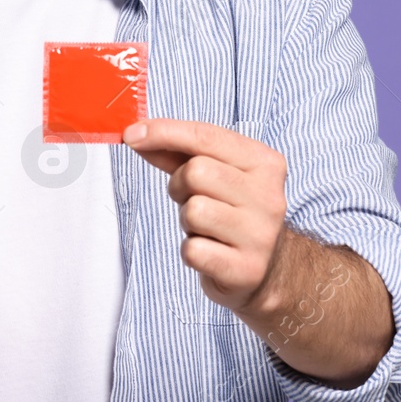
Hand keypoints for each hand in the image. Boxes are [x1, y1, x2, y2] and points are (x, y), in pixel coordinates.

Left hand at [123, 119, 288, 314]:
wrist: (266, 268)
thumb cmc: (231, 212)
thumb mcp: (215, 174)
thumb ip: (178, 152)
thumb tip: (136, 134)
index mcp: (265, 163)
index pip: (206, 137)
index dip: (164, 132)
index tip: (131, 135)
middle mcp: (268, 196)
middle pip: (196, 172)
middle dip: (180, 185)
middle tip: (192, 199)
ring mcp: (260, 235)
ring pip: (193, 210)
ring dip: (187, 220)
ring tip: (205, 227)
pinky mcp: (246, 269)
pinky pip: (193, 250)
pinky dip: (191, 251)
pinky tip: (210, 251)